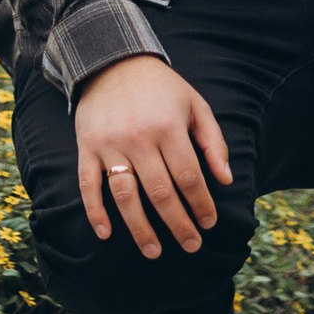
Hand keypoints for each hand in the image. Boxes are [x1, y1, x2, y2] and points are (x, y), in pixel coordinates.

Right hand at [75, 54, 234, 260]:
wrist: (112, 61)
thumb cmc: (161, 88)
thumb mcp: (195, 104)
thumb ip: (212, 142)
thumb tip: (225, 180)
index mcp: (168, 128)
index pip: (188, 177)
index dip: (201, 204)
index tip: (209, 223)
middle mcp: (138, 138)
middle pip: (160, 193)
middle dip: (178, 224)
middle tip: (190, 246)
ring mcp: (110, 145)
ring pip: (125, 196)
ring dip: (139, 228)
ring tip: (154, 251)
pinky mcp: (87, 148)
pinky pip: (88, 185)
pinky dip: (95, 212)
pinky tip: (106, 233)